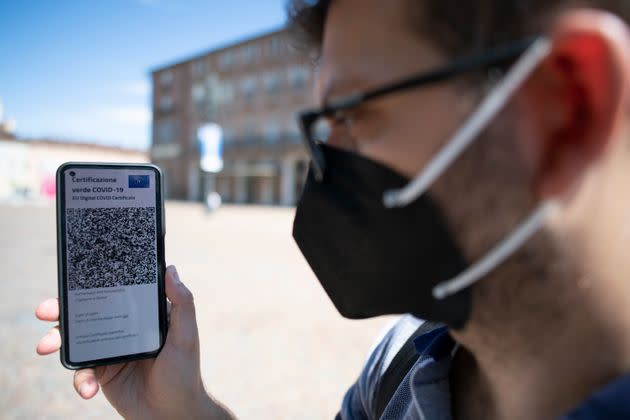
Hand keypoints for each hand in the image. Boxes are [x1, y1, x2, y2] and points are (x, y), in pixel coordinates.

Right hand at [36, 266, 233, 419]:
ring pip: (76, 340)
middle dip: (60, 310)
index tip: (70, 281)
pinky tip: (88, 390)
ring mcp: (110, 350)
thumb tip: (170, 268)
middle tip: (44, 310)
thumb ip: (182, 303)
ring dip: (56, 341)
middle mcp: (122, 328)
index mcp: (140, 314)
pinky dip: (79, 380)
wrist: (173, 414)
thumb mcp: (186, 335)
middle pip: (86, 313)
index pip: (113, 293)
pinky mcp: (102, 374)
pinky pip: (81, 372)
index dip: (91, 286)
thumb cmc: (185, 371)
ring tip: (45, 347)